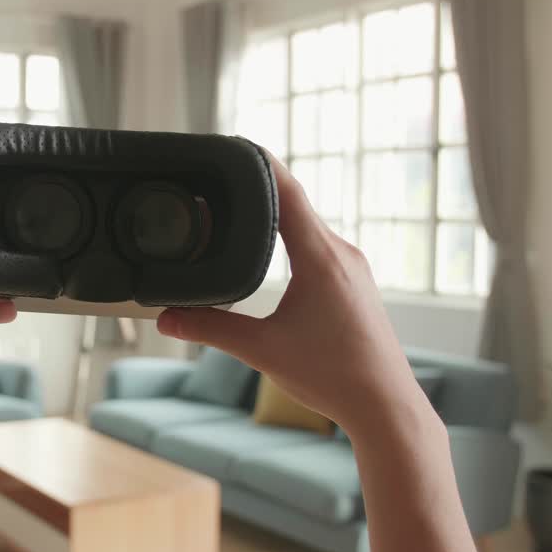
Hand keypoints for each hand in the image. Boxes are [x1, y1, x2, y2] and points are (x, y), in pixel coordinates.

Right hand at [156, 154, 427, 435]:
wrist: (385, 406)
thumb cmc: (333, 376)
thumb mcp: (262, 350)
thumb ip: (212, 329)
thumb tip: (165, 318)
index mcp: (321, 257)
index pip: (287, 192)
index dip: (258, 164)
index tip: (232, 146)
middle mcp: (342, 253)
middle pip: (295, 203)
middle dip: (258, 188)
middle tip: (220, 178)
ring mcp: (352, 268)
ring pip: (308, 226)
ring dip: (276, 215)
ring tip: (238, 209)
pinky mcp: (355, 284)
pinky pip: (319, 246)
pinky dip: (292, 237)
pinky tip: (272, 249)